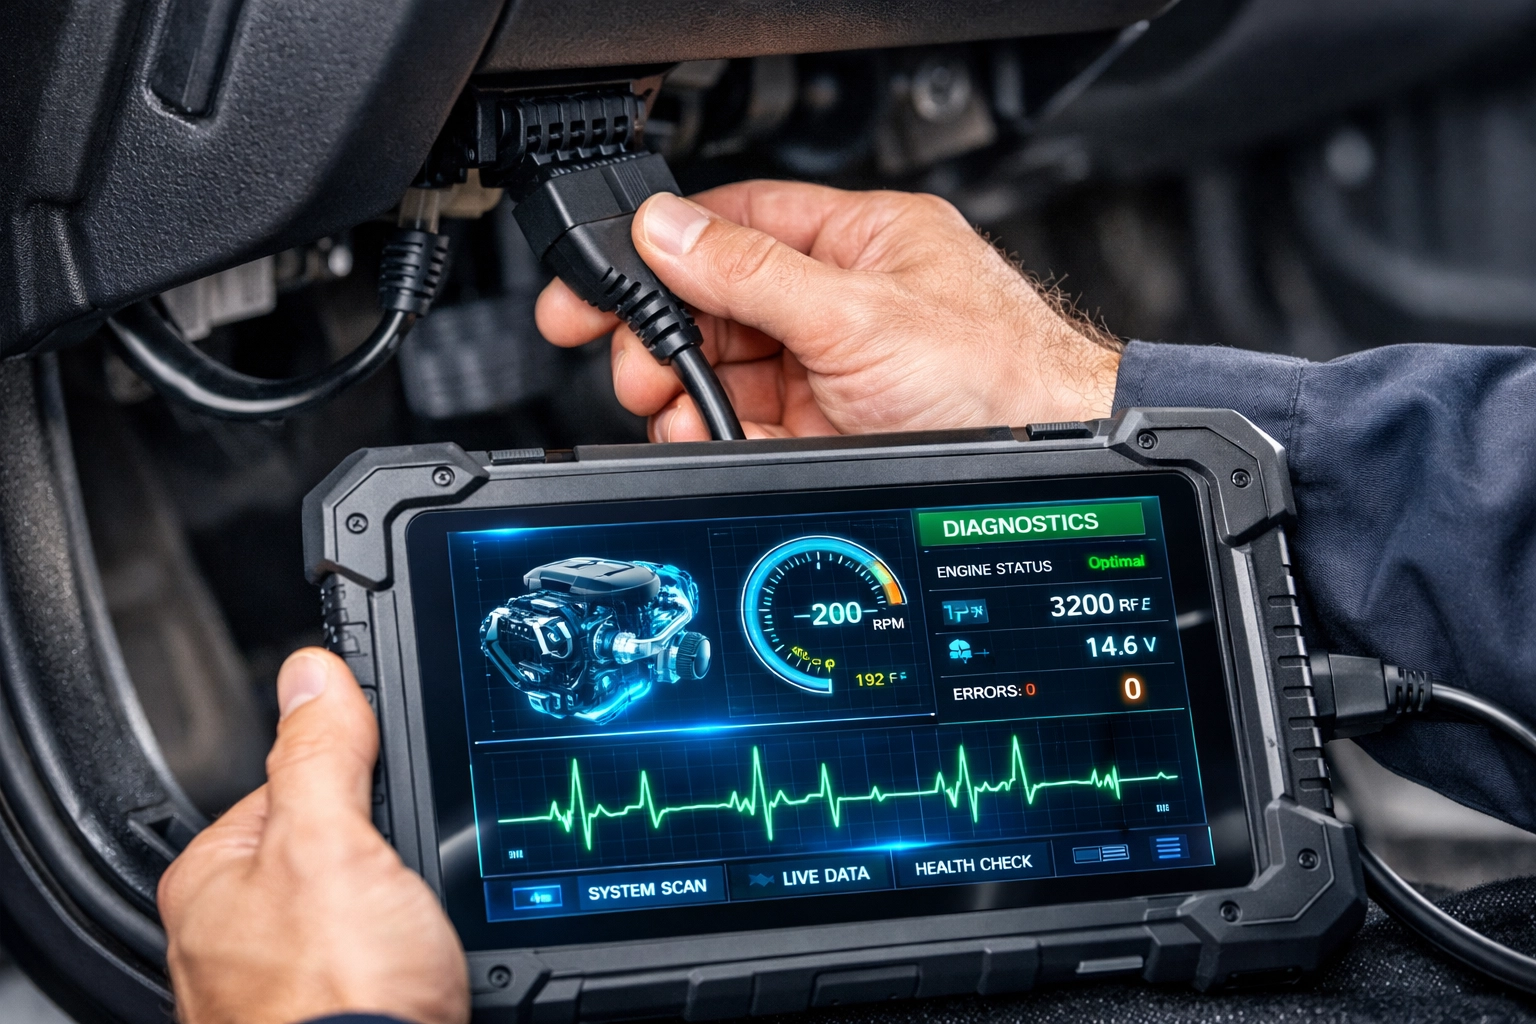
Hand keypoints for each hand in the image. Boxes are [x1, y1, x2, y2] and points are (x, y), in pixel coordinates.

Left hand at [158, 649, 468, 1023]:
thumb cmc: (335, 1000)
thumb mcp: (332, 844)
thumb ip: (322, 754)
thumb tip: (314, 674)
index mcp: (215, 880)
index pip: (293, 785)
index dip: (356, 776)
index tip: (394, 784)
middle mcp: (239, 935)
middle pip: (338, 845)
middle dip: (389, 850)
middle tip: (413, 875)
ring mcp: (290, 980)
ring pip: (373, 903)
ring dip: (410, 906)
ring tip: (425, 928)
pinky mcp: (345, 1010)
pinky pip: (391, 954)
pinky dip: (419, 953)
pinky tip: (430, 964)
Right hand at [536, 180, 1121, 440]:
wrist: (1042, 457)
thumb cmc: (995, 373)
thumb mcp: (857, 314)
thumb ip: (753, 273)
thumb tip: (668, 231)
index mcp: (857, 241)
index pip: (739, 223)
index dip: (666, 246)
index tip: (606, 275)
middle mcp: (841, 298)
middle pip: (719, 302)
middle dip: (665, 331)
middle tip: (629, 358)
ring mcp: (833, 365)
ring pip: (725, 368)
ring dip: (682, 389)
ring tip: (667, 403)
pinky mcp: (827, 427)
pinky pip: (745, 422)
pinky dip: (711, 430)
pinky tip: (701, 432)